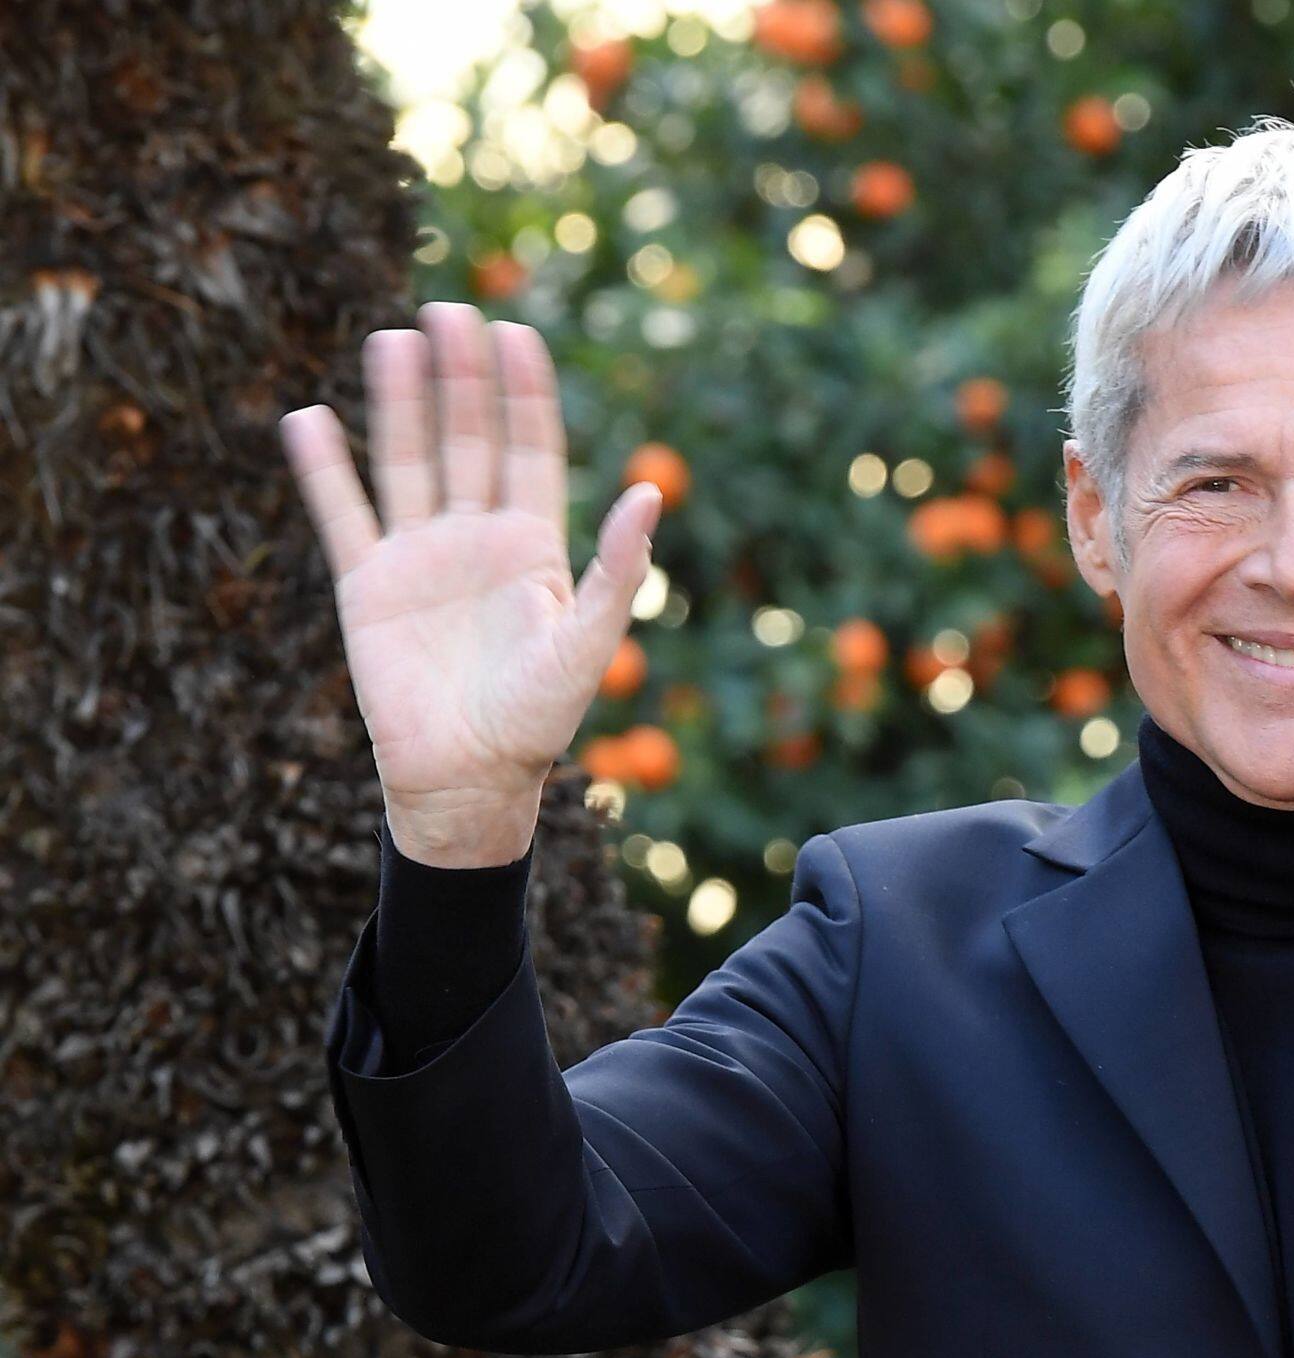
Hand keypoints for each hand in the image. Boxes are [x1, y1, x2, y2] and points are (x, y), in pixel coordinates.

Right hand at [279, 302, 662, 863]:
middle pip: (468, 440)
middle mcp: (476, 539)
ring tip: (392, 339)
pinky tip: (310, 418)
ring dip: (399, 402)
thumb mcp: (588, 642)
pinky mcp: (366, 585)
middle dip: (462, 377)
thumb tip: (650, 492)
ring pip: (407, 460)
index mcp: (535, 547)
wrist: (467, 778)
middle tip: (450, 310)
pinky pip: (343, 513)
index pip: (530, 450)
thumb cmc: (537, 721)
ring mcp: (419, 557)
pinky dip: (326, 469)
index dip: (525, 394)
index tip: (518, 334)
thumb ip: (615, 568)